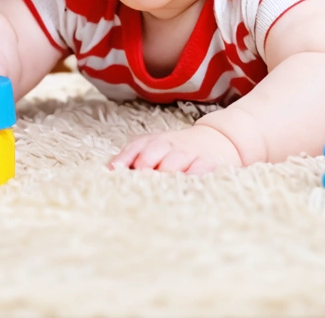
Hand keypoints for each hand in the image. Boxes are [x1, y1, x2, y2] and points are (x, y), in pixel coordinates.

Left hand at [109, 123, 242, 173]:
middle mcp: (170, 146)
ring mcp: (189, 153)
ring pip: (175, 161)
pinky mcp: (208, 163)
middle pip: (154, 152)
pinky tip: (186, 185)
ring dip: (166, 172)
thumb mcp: (154, 148)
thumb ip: (132, 158)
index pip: (136, 147)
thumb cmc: (176, 150)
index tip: (115, 171)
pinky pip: (200, 168)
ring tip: (159, 185)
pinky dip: (193, 176)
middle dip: (144, 164)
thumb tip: (108, 171)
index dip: (125, 159)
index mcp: (154, 142)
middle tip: (137, 179)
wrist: (217, 140)